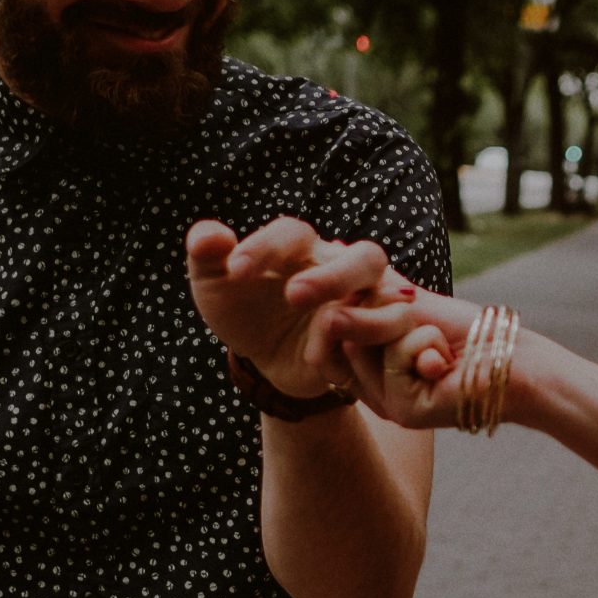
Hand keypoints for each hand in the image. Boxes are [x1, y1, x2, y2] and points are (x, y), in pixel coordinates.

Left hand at [186, 217, 399, 399]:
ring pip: (391, 295)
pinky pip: (389, 340)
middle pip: (364, 256)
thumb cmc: (243, 312)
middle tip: (295, 295)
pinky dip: (365, 348)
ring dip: (366, 312)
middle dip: (334, 275)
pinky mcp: (375, 339)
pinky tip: (328, 364)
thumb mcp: (214, 286)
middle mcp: (342, 267)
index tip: (235, 271)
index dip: (266, 248)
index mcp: (300, 246)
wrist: (265, 361)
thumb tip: (210, 238)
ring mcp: (365, 304)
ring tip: (330, 326)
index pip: (294, 233)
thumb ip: (206, 254)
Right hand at [288, 262, 484, 429]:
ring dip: (412, 328)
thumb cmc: (473, 334)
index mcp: (370, 370)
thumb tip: (331, 245)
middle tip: (431, 329)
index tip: (405, 302)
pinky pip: (394, 357)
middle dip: (387, 310)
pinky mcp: (403, 412)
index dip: (360, 302)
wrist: (518, 361)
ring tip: (441, 348)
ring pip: (363, 342)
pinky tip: (447, 365)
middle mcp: (371, 392)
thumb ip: (369, 288)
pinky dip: (427, 345)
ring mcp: (385, 405)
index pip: (333, 326)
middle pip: (341, 330)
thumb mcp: (413, 301)